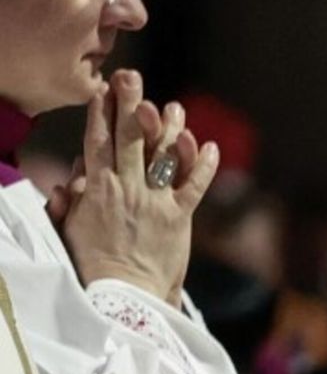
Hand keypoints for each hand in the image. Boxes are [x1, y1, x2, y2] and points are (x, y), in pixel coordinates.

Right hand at [62, 70, 217, 305]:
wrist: (124, 295)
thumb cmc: (95, 266)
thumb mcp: (71, 229)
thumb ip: (71, 202)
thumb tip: (69, 181)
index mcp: (98, 188)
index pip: (97, 142)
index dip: (100, 114)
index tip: (101, 92)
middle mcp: (127, 188)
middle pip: (129, 138)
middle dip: (130, 105)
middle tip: (132, 78)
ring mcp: (155, 201)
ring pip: (163, 155)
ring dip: (169, 128)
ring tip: (174, 106)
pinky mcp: (178, 218)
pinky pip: (194, 185)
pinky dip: (204, 165)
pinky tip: (210, 145)